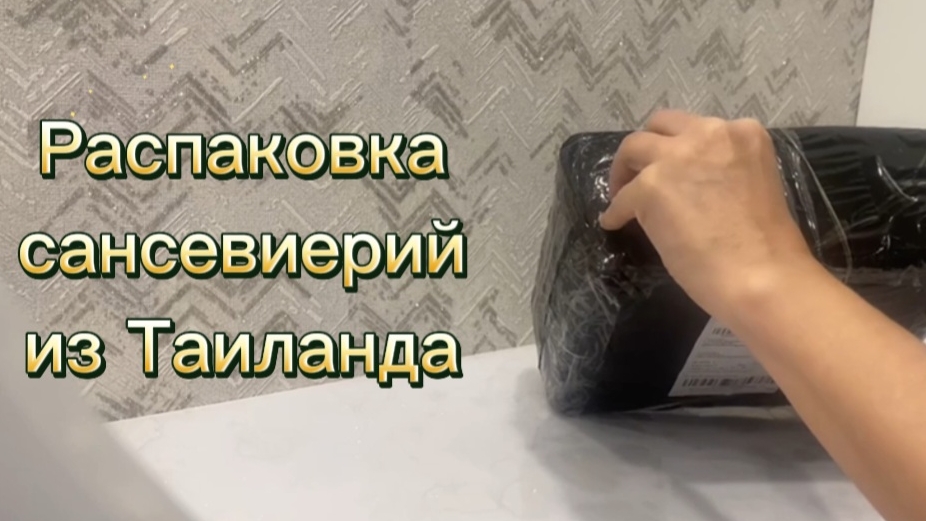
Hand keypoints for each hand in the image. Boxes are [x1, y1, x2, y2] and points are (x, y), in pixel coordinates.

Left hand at [599, 110, 816, 316]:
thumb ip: (719, 172)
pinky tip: (614, 223)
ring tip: (620, 194)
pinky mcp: (651, 187)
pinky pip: (621, 198)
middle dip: (646, 148)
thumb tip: (685, 184)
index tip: (670, 168)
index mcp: (743, 134)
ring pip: (633, 147)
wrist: (761, 276)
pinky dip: (615, 212)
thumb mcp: (749, 186)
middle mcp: (710, 134)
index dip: (677, 148)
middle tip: (637, 174)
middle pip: (660, 126)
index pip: (696, 129)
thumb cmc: (764, 247)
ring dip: (623, 170)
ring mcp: (677, 158)